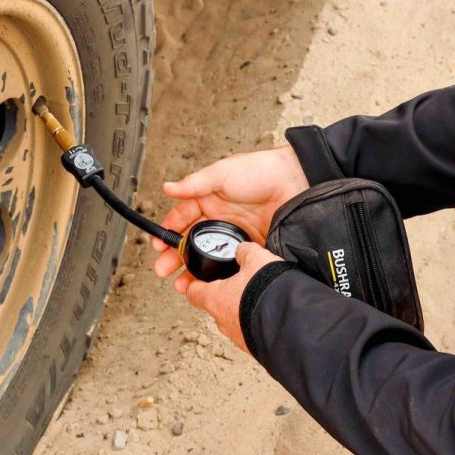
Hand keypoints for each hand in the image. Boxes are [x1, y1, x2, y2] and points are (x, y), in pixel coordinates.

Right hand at [150, 145, 307, 279]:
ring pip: (208, 256)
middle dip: (175, 257)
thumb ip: (195, 184)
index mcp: (209, 199)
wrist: (296, 182)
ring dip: (193, 270)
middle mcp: (220, 218)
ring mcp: (235, 234)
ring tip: (182, 284)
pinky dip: (219, 275)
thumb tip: (168, 187)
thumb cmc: (261, 170)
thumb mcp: (222, 173)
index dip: (169, 231)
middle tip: (163, 270)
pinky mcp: (250, 246)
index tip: (158, 244)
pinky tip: (210, 282)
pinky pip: (231, 263)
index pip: (183, 218)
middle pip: (192, 242)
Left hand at [167, 242, 279, 352]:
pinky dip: (257, 321)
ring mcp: (238, 337)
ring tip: (260, 297)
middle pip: (216, 305)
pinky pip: (251, 330)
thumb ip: (246, 252)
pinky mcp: (254, 346)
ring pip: (235, 319)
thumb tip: (243, 250)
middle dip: (226, 295)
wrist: (291, 324)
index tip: (193, 280)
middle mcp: (222, 321)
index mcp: (215, 299)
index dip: (193, 283)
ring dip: (243, 309)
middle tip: (237, 284)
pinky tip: (270, 311)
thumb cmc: (268, 292)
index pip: (193, 292)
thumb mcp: (257, 259)